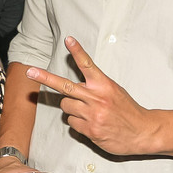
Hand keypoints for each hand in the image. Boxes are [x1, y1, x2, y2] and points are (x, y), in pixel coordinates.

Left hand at [27, 36, 153, 155]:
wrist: (142, 132)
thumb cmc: (127, 110)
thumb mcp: (115, 91)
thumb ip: (95, 87)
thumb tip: (73, 89)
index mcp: (104, 85)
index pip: (88, 65)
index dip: (77, 51)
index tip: (68, 40)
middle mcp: (96, 98)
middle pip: (65, 86)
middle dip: (45, 78)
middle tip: (30, 71)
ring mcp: (92, 115)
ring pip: (66, 107)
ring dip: (72, 108)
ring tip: (88, 111)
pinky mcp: (90, 131)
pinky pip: (72, 123)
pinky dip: (78, 123)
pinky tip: (92, 123)